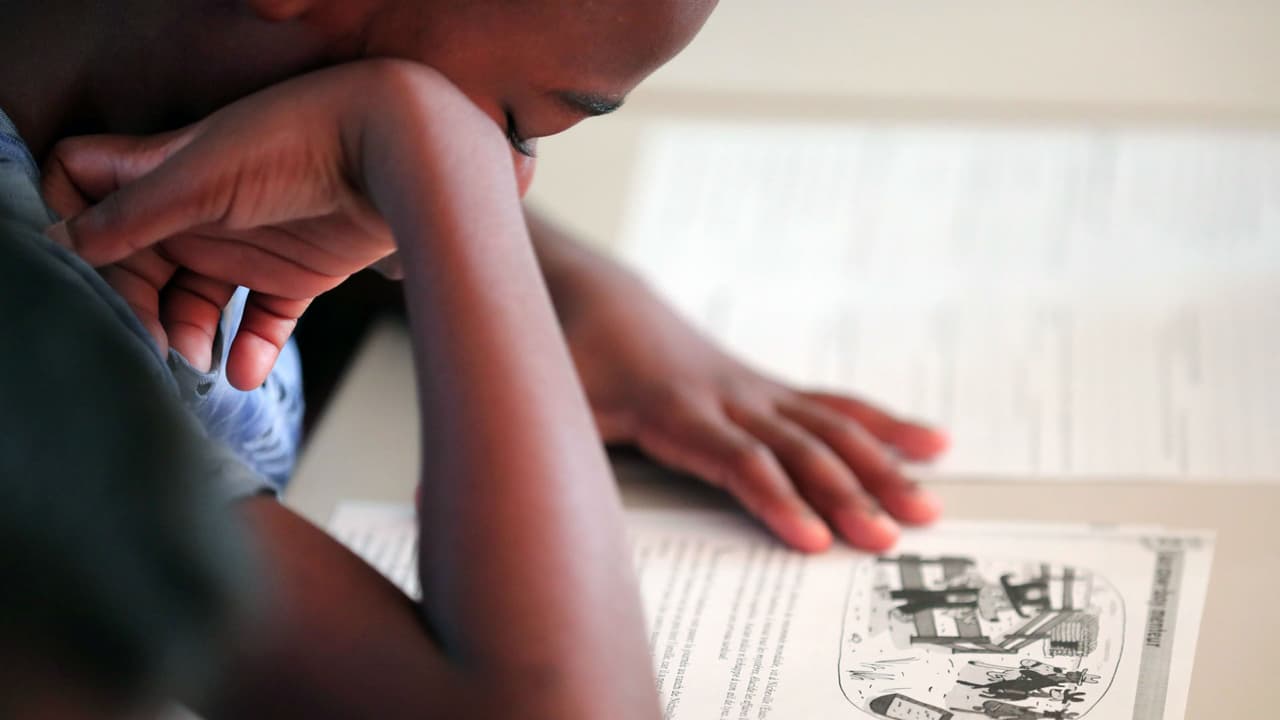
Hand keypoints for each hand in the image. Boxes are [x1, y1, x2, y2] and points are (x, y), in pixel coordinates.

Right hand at [41, 60, 505, 389]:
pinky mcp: (297, 274)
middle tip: (146, 349)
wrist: (393, 148)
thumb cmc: (298, 139)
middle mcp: (200, 210)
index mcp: (164, 174)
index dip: (80, 228)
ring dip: (188, 339)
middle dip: (136, 310)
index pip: (91, 194)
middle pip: (139, 267)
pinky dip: (252, 351)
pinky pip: (262, 324)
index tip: (90, 272)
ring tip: (195, 366)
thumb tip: (71, 243)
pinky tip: (246, 371)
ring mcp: (249, 243)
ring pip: (194, 305)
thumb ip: (135, 213)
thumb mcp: (200, 177)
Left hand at [562, 270, 947, 552]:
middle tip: (885, 540)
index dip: (774, 498)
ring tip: (924, 508)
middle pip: (796, 449)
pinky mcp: (767, 390)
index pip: (735, 458)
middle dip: (844, 497)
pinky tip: (930, 443)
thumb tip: (520, 491)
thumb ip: (554, 443)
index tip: (811, 540)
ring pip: (827, 429)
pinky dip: (883, 425)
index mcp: (672, 408)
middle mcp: (725, 398)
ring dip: (879, 470)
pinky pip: (833, 407)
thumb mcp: (550, 401)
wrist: (599, 301)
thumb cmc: (574, 360)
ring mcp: (753, 391)